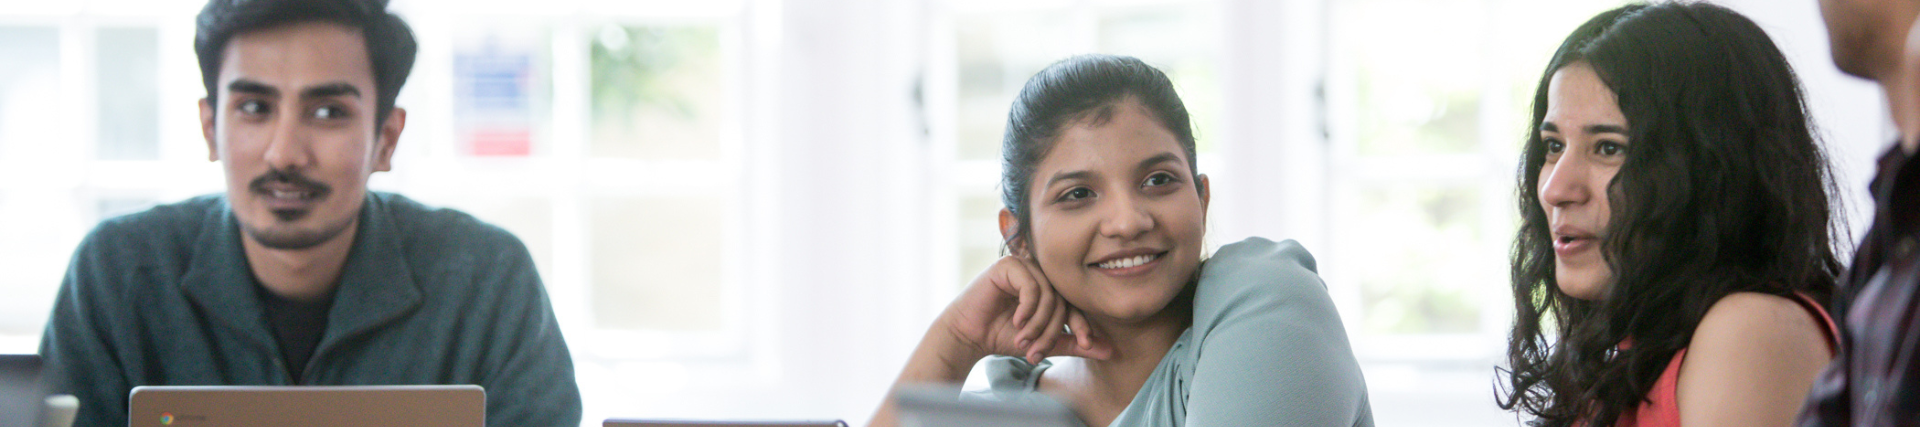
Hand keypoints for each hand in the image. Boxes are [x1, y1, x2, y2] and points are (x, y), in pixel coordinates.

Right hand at [939, 255, 1112, 366]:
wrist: (969, 334)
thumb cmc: (1002, 336)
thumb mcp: (1044, 343)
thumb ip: (1074, 343)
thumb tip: (1110, 351)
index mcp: (1051, 288)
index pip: (1075, 302)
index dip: (1082, 323)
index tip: (1085, 343)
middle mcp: (1040, 274)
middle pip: (1063, 299)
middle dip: (1053, 329)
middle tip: (1038, 350)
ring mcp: (1025, 267)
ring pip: (1049, 294)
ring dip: (1038, 322)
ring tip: (1024, 339)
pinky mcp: (1009, 265)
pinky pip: (1031, 285)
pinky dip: (1027, 308)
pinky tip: (1017, 322)